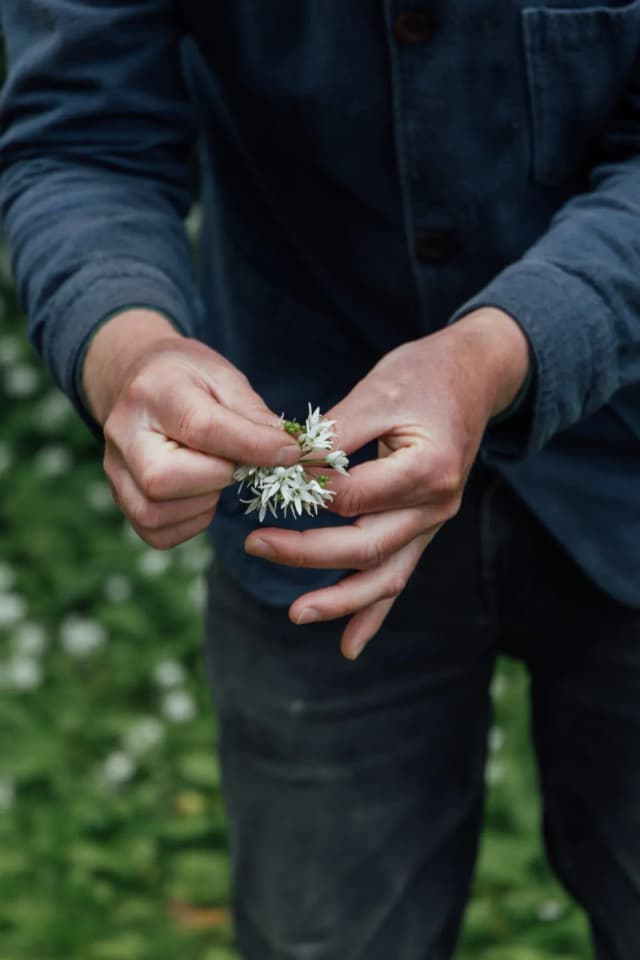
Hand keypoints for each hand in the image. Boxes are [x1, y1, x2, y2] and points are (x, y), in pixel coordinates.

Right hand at [82, 309, 299, 547]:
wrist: (136, 378)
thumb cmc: (187, 377)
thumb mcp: (222, 376)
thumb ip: (252, 414)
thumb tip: (285, 452)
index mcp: (154, 392)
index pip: (201, 427)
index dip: (251, 446)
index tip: (289, 453)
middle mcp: (124, 433)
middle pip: (163, 479)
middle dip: (216, 478)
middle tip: (238, 465)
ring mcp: (115, 469)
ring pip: (154, 512)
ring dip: (203, 505)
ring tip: (218, 477)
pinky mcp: (120, 497)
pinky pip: (154, 532)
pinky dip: (189, 523)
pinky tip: (202, 497)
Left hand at [245, 309, 529, 658]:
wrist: (474, 377)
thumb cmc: (424, 376)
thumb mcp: (378, 391)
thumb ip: (333, 433)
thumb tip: (285, 464)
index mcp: (429, 468)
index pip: (354, 495)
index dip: (306, 492)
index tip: (267, 481)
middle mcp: (437, 505)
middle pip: (367, 544)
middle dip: (306, 552)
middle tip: (254, 545)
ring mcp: (433, 523)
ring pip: (385, 574)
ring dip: (340, 599)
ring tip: (296, 614)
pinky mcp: (422, 529)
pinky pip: (398, 577)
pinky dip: (373, 613)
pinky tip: (348, 645)